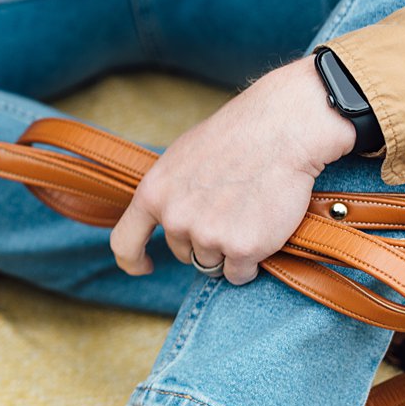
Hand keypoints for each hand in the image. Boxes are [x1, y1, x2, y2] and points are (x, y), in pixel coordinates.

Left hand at [109, 57, 356, 284]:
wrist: (279, 131)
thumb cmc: (233, 139)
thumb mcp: (179, 160)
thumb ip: (168, 194)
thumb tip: (166, 219)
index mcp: (152, 194)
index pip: (124, 242)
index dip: (132, 260)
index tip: (146, 266)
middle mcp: (175, 218)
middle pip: (183, 253)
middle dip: (204, 240)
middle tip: (230, 210)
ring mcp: (208, 235)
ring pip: (213, 265)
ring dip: (229, 251)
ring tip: (247, 214)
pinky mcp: (243, 248)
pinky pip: (239, 274)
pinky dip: (251, 263)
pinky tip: (261, 231)